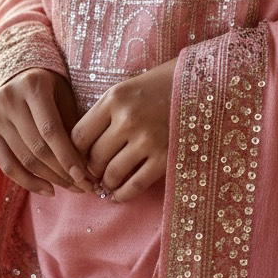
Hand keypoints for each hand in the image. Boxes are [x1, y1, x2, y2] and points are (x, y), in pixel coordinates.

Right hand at [0, 68, 91, 196]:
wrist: (19, 76)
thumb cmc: (50, 88)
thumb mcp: (65, 96)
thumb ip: (72, 124)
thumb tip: (86, 164)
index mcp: (33, 85)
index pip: (51, 129)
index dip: (67, 156)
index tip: (84, 176)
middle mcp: (9, 99)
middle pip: (37, 147)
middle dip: (62, 171)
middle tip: (84, 186)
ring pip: (24, 159)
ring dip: (50, 179)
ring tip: (72, 188)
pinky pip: (7, 166)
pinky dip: (28, 182)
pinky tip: (48, 190)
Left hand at [71, 58, 177, 202]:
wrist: (203, 83)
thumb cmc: (161, 85)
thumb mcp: (128, 89)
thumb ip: (106, 114)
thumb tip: (84, 148)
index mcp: (114, 98)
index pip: (79, 135)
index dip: (74, 152)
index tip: (79, 157)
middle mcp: (128, 119)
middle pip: (94, 157)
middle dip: (91, 169)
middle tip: (94, 172)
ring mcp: (147, 139)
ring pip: (112, 174)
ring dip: (106, 183)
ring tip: (108, 182)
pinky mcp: (165, 156)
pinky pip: (135, 185)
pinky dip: (123, 195)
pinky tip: (119, 194)